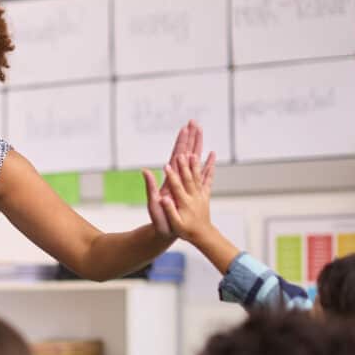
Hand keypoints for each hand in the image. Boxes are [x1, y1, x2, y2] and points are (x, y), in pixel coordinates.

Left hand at [144, 120, 203, 235]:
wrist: (163, 231)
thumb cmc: (158, 219)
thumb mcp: (153, 202)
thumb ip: (150, 187)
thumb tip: (145, 171)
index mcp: (170, 179)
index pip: (177, 156)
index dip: (182, 142)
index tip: (186, 128)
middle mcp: (177, 177)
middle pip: (185, 152)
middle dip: (190, 137)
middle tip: (195, 122)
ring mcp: (183, 182)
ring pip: (192, 159)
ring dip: (197, 145)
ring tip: (201, 131)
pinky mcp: (189, 189)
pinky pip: (200, 173)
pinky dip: (206, 163)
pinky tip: (210, 155)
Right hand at [160, 152, 216, 243]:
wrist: (202, 234)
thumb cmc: (186, 230)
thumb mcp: (175, 224)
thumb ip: (169, 210)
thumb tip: (164, 198)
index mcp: (184, 203)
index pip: (177, 187)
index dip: (171, 176)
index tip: (166, 166)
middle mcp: (194, 197)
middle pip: (189, 178)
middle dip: (184, 165)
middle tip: (181, 154)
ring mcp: (201, 194)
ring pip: (198, 176)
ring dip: (195, 164)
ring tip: (193, 152)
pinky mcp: (205, 193)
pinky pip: (208, 178)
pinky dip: (210, 166)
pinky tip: (212, 155)